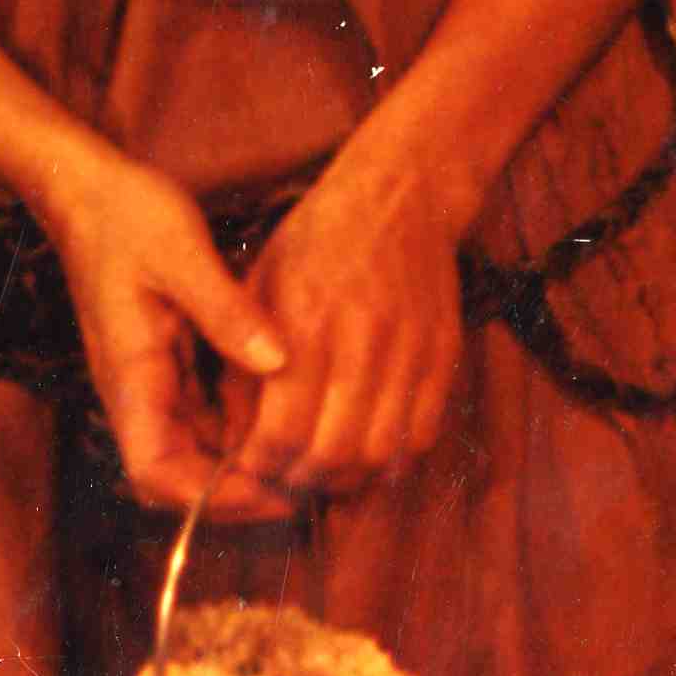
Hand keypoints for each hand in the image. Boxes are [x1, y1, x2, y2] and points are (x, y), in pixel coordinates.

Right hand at [34, 150, 297, 516]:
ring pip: (196, 448)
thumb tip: (277, 362)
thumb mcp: (180, 252)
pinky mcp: (168, 363)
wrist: (88, 189)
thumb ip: (225, 310)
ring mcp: (152, 381)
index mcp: (130, 377)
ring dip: (243, 463)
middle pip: (179, 476)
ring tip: (310, 459)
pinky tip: (289, 412)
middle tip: (309, 486)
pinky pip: (205, 412)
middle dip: (238, 492)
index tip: (273, 495)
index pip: (156, 472)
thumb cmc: (126, 217)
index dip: (212, 499)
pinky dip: (242, 423)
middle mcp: (137, 392)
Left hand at [216, 149, 473, 501]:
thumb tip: (232, 438)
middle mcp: (362, 343)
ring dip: (348, 478)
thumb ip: (242, 363)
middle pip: (332, 455)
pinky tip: (368, 449)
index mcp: (306, 324)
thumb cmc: (316, 240)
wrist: (400, 194)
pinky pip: (423, 435)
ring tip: (325, 471)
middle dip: (300, 481)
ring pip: (380, 455)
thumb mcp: (259, 286)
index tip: (250, 467)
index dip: (261, 467)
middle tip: (284, 477)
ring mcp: (410, 351)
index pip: (282, 434)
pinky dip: (393, 458)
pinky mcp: (442, 355)